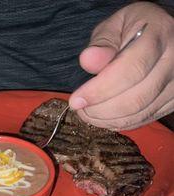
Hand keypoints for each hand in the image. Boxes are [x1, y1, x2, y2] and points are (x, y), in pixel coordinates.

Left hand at [69, 2, 173, 129]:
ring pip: (140, 112)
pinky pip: (145, 119)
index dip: (100, 90)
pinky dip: (119, 123)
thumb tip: (87, 60)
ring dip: (107, 119)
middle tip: (80, 108)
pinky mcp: (173, 100)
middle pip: (136, 98)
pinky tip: (103, 117)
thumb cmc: (134, 28)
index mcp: (160, 35)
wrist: (163, 33)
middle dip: (100, 109)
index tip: (76, 100)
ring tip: (87, 113)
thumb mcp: (115, 26)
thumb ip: (102, 43)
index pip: (131, 70)